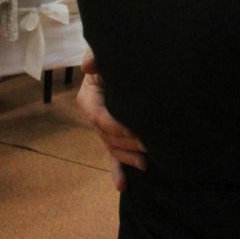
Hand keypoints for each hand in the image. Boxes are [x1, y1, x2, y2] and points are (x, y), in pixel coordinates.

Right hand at [77, 53, 146, 191]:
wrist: (123, 59)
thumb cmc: (113, 56)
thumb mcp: (102, 52)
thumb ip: (95, 56)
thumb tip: (89, 65)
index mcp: (90, 98)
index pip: (99, 117)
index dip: (116, 126)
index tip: (135, 131)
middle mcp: (96, 115)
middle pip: (107, 136)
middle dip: (128, 145)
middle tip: (150, 148)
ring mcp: (105, 127)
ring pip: (112, 147)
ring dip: (127, 159)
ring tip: (145, 164)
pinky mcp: (115, 134)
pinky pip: (112, 155)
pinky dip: (117, 170)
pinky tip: (122, 185)